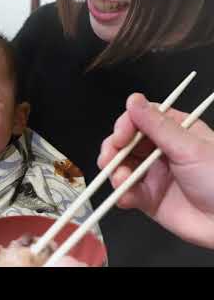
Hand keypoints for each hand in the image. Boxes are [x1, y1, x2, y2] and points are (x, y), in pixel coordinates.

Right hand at [98, 93, 213, 248]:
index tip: (120, 138)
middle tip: (110, 159)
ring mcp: (152, 174)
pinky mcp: (148, 198)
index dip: (125, 126)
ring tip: (121, 181)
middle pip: (124, 142)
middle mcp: (160, 150)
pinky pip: (126, 192)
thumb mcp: (189, 149)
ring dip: (115, 173)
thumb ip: (158, 126)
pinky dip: (121, 194)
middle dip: (113, 150)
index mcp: (174, 131)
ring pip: (120, 166)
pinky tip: (127, 198)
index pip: (139, 119)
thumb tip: (134, 100)